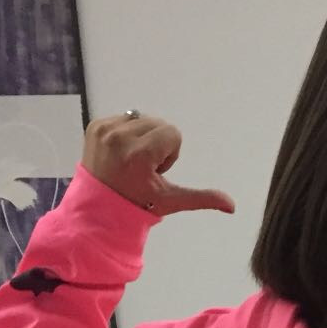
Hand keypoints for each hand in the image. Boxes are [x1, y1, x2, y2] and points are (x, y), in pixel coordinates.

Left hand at [80, 113, 234, 215]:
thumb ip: (202, 198)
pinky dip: (126, 133)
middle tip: (143, 168)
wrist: (98, 209)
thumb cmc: (138, 205)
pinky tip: (120, 154)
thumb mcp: (171, 201)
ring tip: (131, 161)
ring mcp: (105, 130)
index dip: (169, 154)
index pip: (172, 133)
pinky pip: (123, 118)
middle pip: (158, 124)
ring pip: (141, 119)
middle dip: (156, 144)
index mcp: (139, 154)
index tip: (154, 171)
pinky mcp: (95, 126)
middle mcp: (120, 137)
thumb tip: (232, 206)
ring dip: (142, 137)